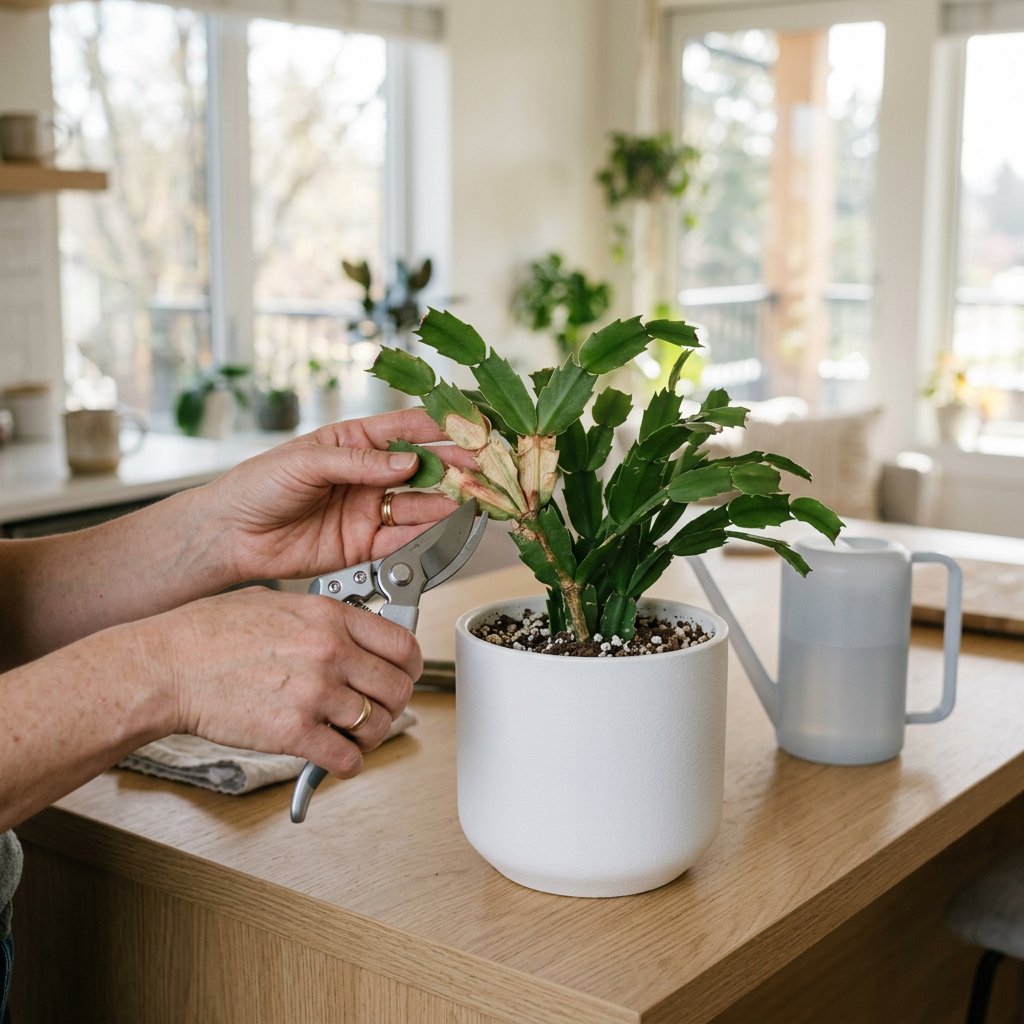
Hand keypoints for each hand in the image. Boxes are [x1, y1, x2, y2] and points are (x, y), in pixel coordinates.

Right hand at [160, 586, 421, 776]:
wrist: (169, 666)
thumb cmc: (211, 633)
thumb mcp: (279, 603)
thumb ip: (324, 619)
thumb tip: (354, 633)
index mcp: (330, 617)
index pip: (402, 644)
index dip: (408, 666)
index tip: (403, 675)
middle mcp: (330, 652)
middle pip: (398, 688)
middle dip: (393, 704)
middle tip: (379, 710)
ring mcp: (315, 693)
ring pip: (378, 725)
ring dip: (370, 736)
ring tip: (351, 734)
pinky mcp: (294, 733)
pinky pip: (346, 758)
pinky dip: (347, 764)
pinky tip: (335, 758)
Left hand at [206, 408, 472, 583]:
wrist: (231, 535)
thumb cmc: (258, 486)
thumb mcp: (308, 462)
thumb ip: (360, 463)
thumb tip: (407, 463)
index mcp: (354, 442)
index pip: (408, 429)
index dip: (443, 427)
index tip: (471, 428)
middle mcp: (368, 475)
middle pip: (423, 469)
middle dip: (456, 468)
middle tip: (482, 469)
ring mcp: (368, 510)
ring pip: (419, 505)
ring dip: (447, 503)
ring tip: (471, 501)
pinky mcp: (364, 545)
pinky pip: (402, 539)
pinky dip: (425, 536)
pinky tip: (443, 528)